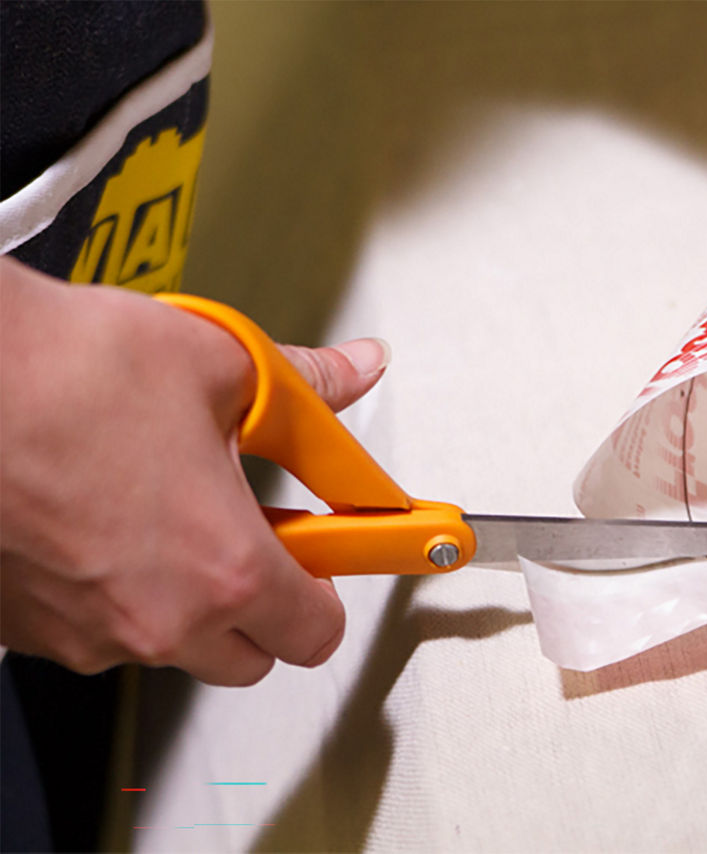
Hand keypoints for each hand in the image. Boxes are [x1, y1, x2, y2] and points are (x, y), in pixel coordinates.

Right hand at [0, 258, 391, 684]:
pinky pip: (94, 629)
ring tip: (167, 507)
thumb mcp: (221, 365)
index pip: (316, 634)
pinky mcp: (21, 625)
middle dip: (264, 603)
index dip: (331, 589)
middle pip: (247, 658)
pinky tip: (102, 518)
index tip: (328, 551)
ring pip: (167, 645)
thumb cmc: (65, 371)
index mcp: (224, 571)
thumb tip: (353, 371)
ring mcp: (81, 632)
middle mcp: (154, 621)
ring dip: (184, 596)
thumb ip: (306, 386)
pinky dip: (113, 590)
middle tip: (254, 530)